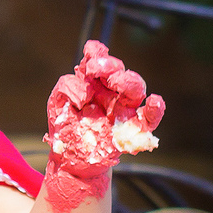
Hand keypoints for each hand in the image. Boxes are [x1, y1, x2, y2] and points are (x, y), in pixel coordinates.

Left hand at [41, 40, 163, 212]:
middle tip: (95, 69)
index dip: (96, 52)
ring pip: (135, 88)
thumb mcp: (57, 103)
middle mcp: (110, 92)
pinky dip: (155, 110)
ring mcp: (122, 109)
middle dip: (110, 65)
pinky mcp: (131, 129)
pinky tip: (155, 101)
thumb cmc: (65, 127)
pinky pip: (149, 119)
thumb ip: (67, 87)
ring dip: (126, 80)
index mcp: (93, 81)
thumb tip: (85, 90)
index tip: (90, 55)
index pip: (99, 59)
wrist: (69, 159)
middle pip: (118, 70)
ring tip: (114, 81)